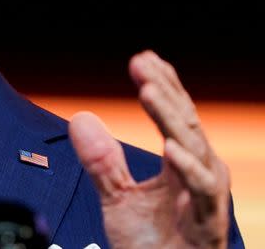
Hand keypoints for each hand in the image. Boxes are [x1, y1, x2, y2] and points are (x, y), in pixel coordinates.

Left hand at [69, 51, 229, 248]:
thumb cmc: (152, 246)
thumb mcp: (118, 197)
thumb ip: (102, 160)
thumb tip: (80, 118)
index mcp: (181, 165)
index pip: (174, 116)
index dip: (162, 85)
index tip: (141, 59)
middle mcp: (198, 175)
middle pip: (185, 123)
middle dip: (165, 90)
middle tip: (142, 63)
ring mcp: (206, 199)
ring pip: (195, 149)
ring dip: (171, 118)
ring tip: (148, 91)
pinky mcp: (208, 225)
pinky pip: (203, 192)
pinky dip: (189, 169)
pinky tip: (170, 146)